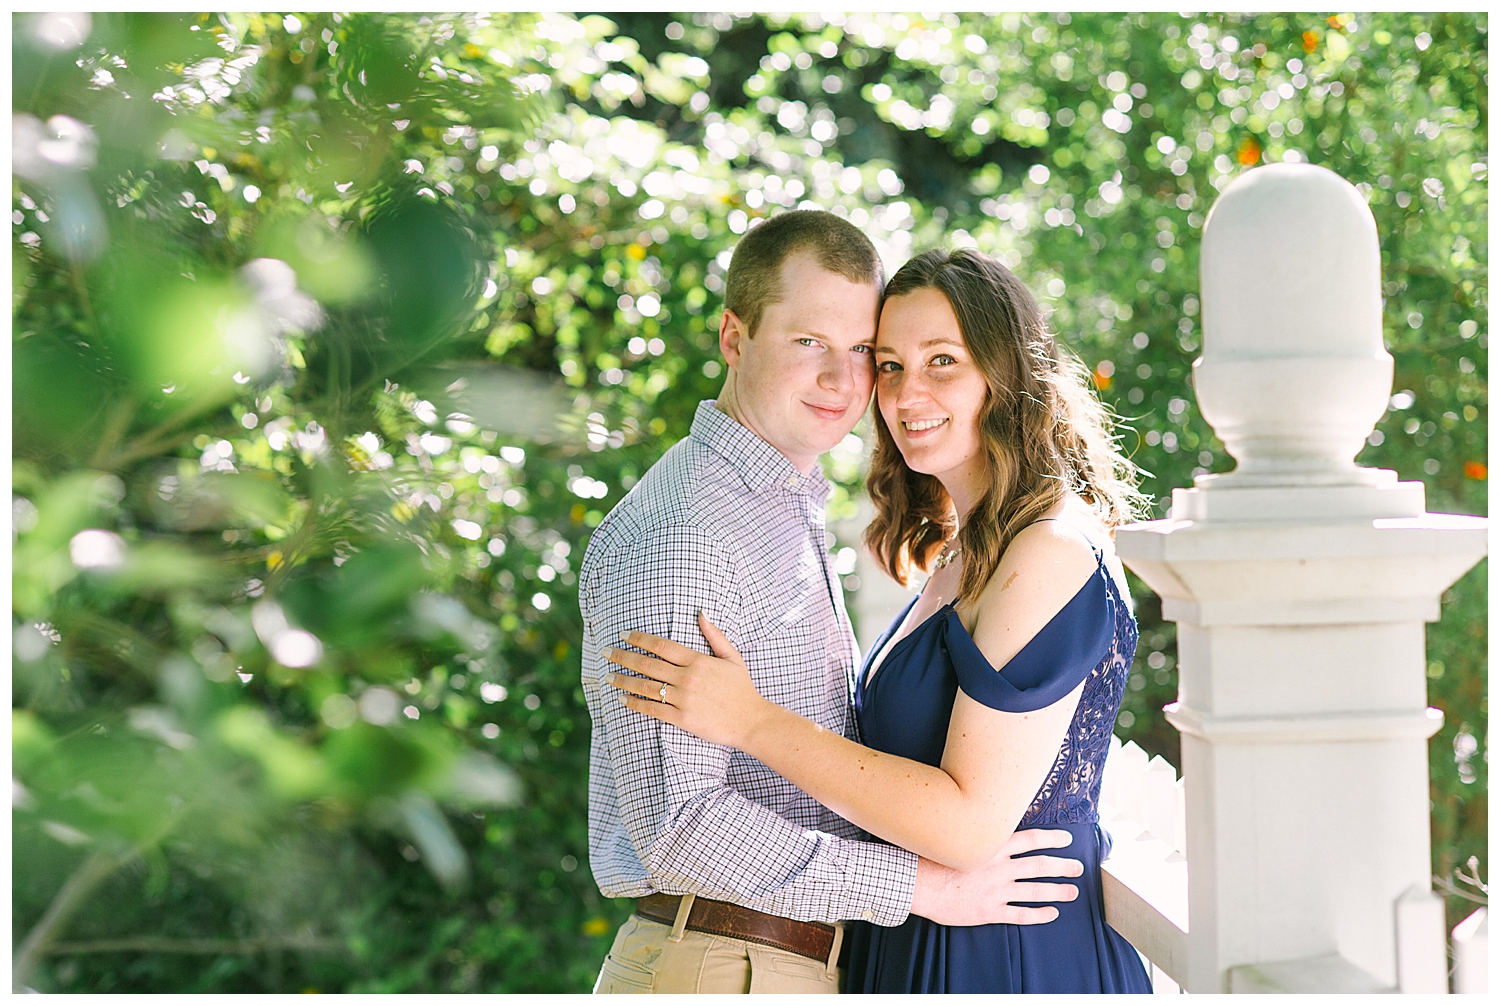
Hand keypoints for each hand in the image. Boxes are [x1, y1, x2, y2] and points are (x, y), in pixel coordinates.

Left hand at [606, 612, 772, 748]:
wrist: (751, 721)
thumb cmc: (742, 688)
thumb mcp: (732, 657)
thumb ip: (715, 635)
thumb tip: (701, 612)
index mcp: (698, 661)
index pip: (661, 646)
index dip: (639, 639)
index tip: (623, 635)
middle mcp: (687, 678)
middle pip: (647, 664)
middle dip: (623, 656)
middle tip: (605, 652)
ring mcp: (683, 699)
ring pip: (645, 687)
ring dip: (623, 680)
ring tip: (608, 676)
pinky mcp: (682, 718)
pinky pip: (652, 709)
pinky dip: (635, 703)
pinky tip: (622, 699)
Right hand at [910, 828, 1082, 926]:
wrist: (919, 883)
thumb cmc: (934, 857)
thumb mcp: (959, 836)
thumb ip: (979, 833)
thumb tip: (992, 822)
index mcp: (994, 846)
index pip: (1031, 839)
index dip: (1052, 838)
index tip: (1067, 839)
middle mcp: (1000, 867)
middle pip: (1040, 865)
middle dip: (1062, 866)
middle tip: (1077, 868)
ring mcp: (997, 890)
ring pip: (1035, 891)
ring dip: (1057, 891)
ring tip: (1072, 891)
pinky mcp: (990, 911)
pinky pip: (1021, 915)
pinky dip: (1038, 915)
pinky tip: (1051, 914)